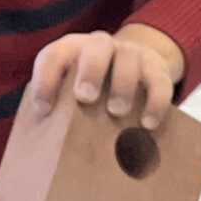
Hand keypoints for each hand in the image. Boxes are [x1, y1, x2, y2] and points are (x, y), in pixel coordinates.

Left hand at [29, 26, 182, 126]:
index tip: (43, 110)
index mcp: (72, 50)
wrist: (135, 64)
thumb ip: (57, 109)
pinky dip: (155, 102)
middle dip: (91, 70)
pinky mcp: (157, 70)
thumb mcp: (70, 92)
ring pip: (129, 57)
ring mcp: (132, 54)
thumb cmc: (91, 87)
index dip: (45, 80)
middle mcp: (101, 46)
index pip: (54, 57)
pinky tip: (147, 124)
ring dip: (123, 83)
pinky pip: (159, 81)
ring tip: (117, 111)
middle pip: (97, 46)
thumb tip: (41, 154)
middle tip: (86, 97)